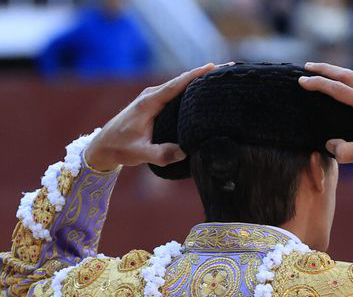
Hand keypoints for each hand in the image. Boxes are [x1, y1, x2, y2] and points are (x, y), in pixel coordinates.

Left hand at [84, 63, 216, 171]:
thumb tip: (184, 152)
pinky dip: (192, 89)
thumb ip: (160, 154)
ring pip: (180, 86)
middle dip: (204, 74)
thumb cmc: (121, 148)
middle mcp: (152, 96)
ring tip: (222, 78)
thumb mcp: (140, 154)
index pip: (177, 84)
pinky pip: (177, 93)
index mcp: (149, 102)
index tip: (214, 66)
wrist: (103, 146)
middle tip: (227, 69)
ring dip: (200, 81)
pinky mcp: (156, 104)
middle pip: (182, 80)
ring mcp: (154, 99)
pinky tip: (205, 92)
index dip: (195, 75)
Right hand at [298, 63, 352, 175]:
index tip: (302, 80)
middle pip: (347, 74)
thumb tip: (329, 145)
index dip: (318, 84)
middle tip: (308, 66)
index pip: (338, 89)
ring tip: (326, 74)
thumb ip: (345, 151)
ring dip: (341, 74)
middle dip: (326, 69)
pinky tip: (351, 87)